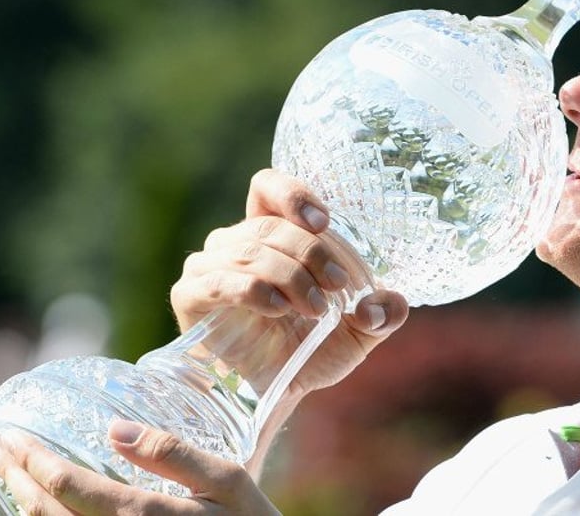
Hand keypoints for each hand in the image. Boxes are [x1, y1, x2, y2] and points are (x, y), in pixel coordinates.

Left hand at [0, 420, 279, 515]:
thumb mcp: (228, 481)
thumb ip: (171, 453)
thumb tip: (113, 429)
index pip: (65, 486)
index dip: (30, 460)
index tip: (8, 435)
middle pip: (45, 514)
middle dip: (14, 477)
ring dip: (21, 505)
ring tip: (10, 476)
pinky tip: (42, 510)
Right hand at [170, 168, 409, 395]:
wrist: (280, 392)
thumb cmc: (313, 349)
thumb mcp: (361, 330)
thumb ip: (384, 312)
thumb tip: (388, 304)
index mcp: (271, 233)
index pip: (268, 187)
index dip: (293, 195)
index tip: (323, 222)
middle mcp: (235, 242)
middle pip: (270, 226)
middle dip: (312, 254)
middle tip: (338, 287)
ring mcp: (209, 267)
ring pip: (250, 251)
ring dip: (291, 277)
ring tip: (316, 309)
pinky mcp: (191, 296)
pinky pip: (219, 281)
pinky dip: (254, 290)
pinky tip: (278, 309)